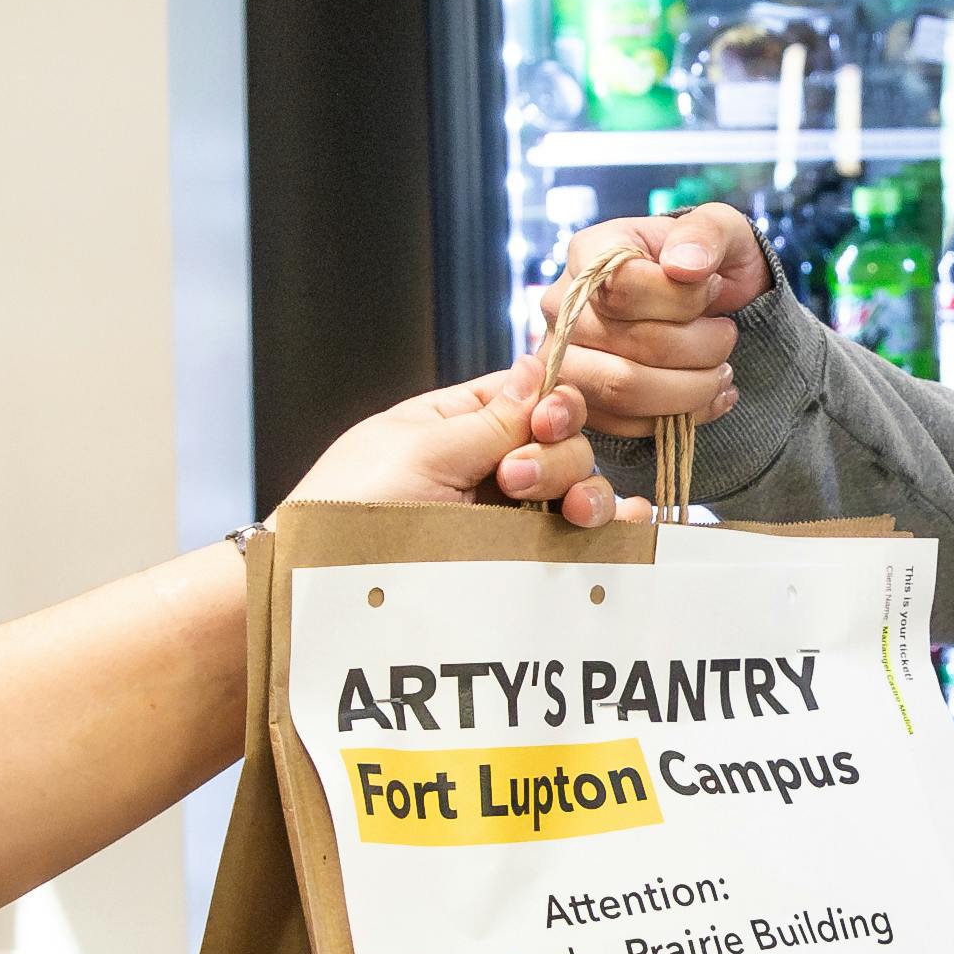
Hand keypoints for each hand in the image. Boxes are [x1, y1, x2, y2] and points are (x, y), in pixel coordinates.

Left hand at [288, 368, 661, 531]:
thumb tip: (537, 365)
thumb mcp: (417, 448)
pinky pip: (580, 538)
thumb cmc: (349, 507)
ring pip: (577, 487)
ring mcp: (506, 517)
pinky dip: (614, 526)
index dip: (552, 403)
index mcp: (456, 425)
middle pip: (561, 442)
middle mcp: (488, 468)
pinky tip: (629, 523)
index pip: (529, 396)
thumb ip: (489, 418)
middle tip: (514, 481)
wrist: (324, 588)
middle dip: (555, 455)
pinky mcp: (519, 563)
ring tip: (570, 514)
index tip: (544, 422)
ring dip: (586, 490)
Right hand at [488, 207, 763, 512]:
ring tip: (723, 371)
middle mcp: (563, 306)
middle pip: (625, 344)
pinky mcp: (582, 403)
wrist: (708, 308)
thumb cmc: (708, 264)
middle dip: (698, 347)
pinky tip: (712, 397)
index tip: (712, 288)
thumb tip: (684, 265)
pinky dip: (681, 418)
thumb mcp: (723, 232)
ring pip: (622, 390)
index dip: (680, 298)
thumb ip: (706, 233)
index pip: (621, 286)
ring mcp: (565, 358)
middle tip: (728, 336)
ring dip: (691, 388)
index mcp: (590, 251)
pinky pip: (625, 425)